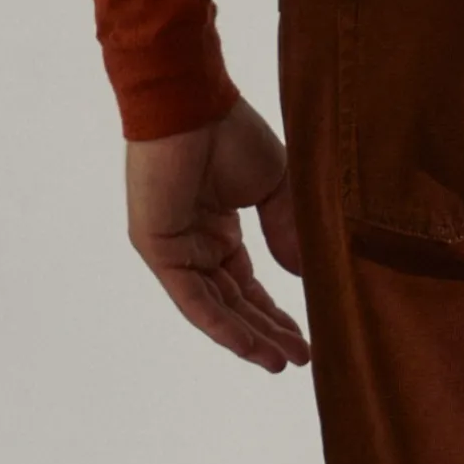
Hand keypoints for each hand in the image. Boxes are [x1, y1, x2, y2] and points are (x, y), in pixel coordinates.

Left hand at [125, 96, 310, 372]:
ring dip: (248, 338)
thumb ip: (287, 233)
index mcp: (217, 228)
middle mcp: (194, 242)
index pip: (246, 285)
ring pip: (214, 307)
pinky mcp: (157, 248)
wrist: (192, 101)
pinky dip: (221, 325)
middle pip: (233, 303)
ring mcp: (173, 248)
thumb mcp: (276, 188)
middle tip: (301, 360)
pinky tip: (250, 347)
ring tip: (280, 363)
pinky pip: (192, 298)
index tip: (307, 339)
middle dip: (267, 333)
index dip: (275, 314)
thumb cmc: (229, 131)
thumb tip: (304, 276)